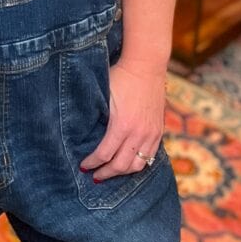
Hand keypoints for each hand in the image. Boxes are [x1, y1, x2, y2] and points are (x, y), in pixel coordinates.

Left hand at [79, 62, 165, 180]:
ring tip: (111, 173)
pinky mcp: (158, 131)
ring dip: (122, 172)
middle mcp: (138, 133)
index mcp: (122, 125)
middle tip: (94, 176)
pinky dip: (138, 164)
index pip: (104, 154)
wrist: (146, 66)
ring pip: (137, 165)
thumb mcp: (104, 95)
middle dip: (105, 173)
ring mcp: (151, 133)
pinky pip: (150, 156)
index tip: (83, 166)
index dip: (92, 163)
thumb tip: (82, 132)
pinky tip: (128, 164)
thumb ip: (96, 115)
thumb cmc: (121, 76)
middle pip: (121, 165)